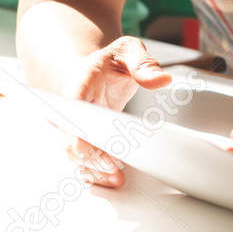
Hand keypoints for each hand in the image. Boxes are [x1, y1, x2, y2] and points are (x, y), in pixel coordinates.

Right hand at [59, 37, 173, 187]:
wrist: (89, 72)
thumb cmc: (108, 63)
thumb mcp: (129, 51)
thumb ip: (144, 64)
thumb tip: (163, 79)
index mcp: (80, 81)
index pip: (72, 104)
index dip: (75, 126)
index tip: (81, 144)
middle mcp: (69, 107)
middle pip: (70, 136)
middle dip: (90, 155)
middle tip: (112, 166)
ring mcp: (71, 127)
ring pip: (75, 154)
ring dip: (94, 169)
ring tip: (117, 178)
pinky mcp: (79, 141)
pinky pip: (82, 161)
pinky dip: (95, 172)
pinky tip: (111, 180)